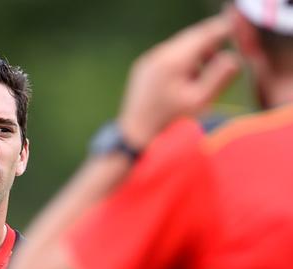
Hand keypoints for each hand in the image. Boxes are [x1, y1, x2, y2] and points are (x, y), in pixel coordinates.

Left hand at [119, 12, 239, 148]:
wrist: (135, 136)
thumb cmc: (168, 123)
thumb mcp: (200, 101)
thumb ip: (219, 76)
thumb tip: (233, 57)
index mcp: (173, 61)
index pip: (204, 35)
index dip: (223, 32)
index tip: (235, 36)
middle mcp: (158, 55)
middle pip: (191, 37)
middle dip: (209, 46)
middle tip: (218, 66)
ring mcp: (148, 61)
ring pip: (180, 46)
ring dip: (195, 56)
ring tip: (197, 83)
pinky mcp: (143, 68)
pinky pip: (168, 56)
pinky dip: (181, 63)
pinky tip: (182, 85)